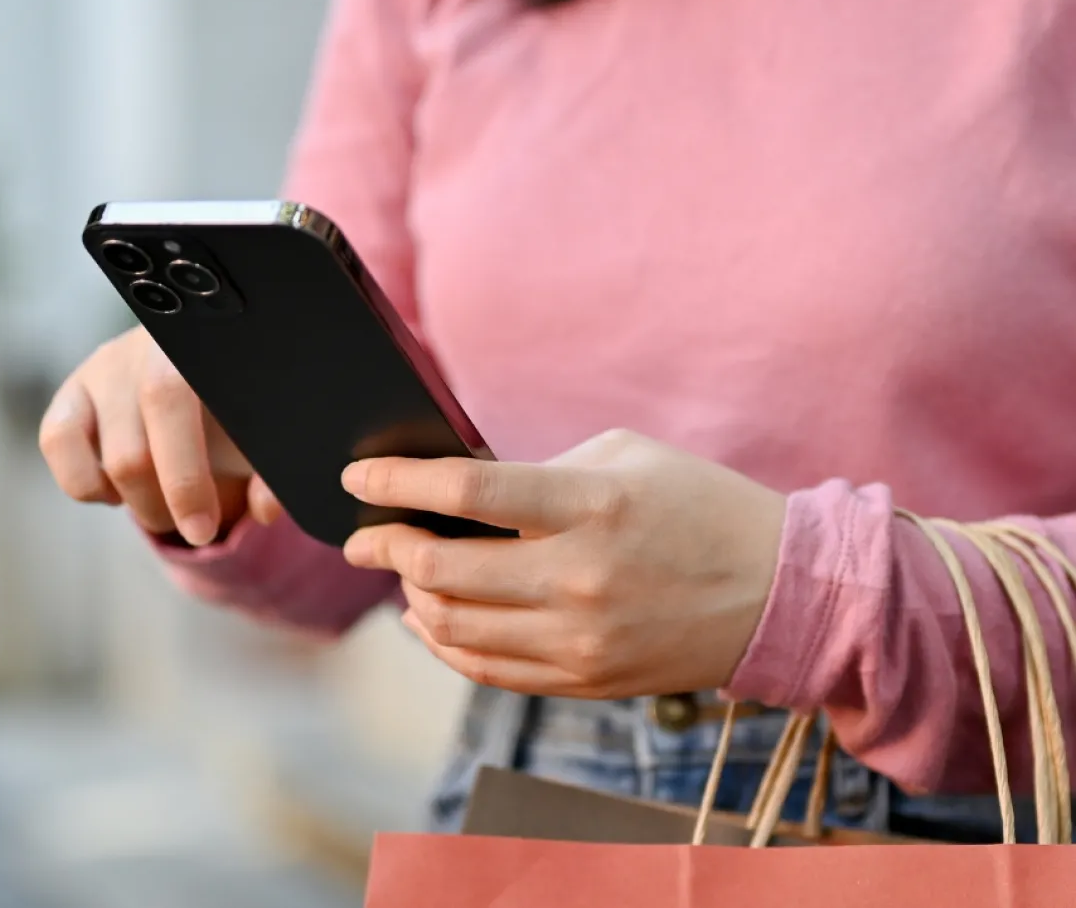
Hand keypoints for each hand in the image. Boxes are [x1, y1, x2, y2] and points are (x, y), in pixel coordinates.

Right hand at [39, 327, 281, 545]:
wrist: (204, 374)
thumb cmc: (237, 407)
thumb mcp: (258, 433)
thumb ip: (270, 470)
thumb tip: (266, 510)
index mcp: (200, 348)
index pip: (172, 402)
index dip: (185, 476)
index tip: (203, 527)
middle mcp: (146, 346)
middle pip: (135, 450)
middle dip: (166, 505)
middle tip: (197, 530)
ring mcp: (105, 366)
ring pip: (109, 460)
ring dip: (141, 505)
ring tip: (168, 507)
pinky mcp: (71, 393)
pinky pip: (58, 446)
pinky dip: (89, 486)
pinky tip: (120, 487)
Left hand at [341, 430, 785, 697]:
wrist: (780, 590)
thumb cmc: (699, 504)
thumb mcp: (622, 457)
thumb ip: (539, 471)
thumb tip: (459, 492)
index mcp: (590, 504)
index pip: (467, 491)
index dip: (397, 482)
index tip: (356, 476)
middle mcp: (579, 577)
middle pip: (444, 569)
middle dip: (385, 546)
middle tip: (362, 532)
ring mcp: (582, 638)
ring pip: (455, 627)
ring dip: (412, 596)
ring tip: (401, 570)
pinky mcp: (587, 680)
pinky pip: (489, 670)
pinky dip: (446, 643)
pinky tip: (433, 618)